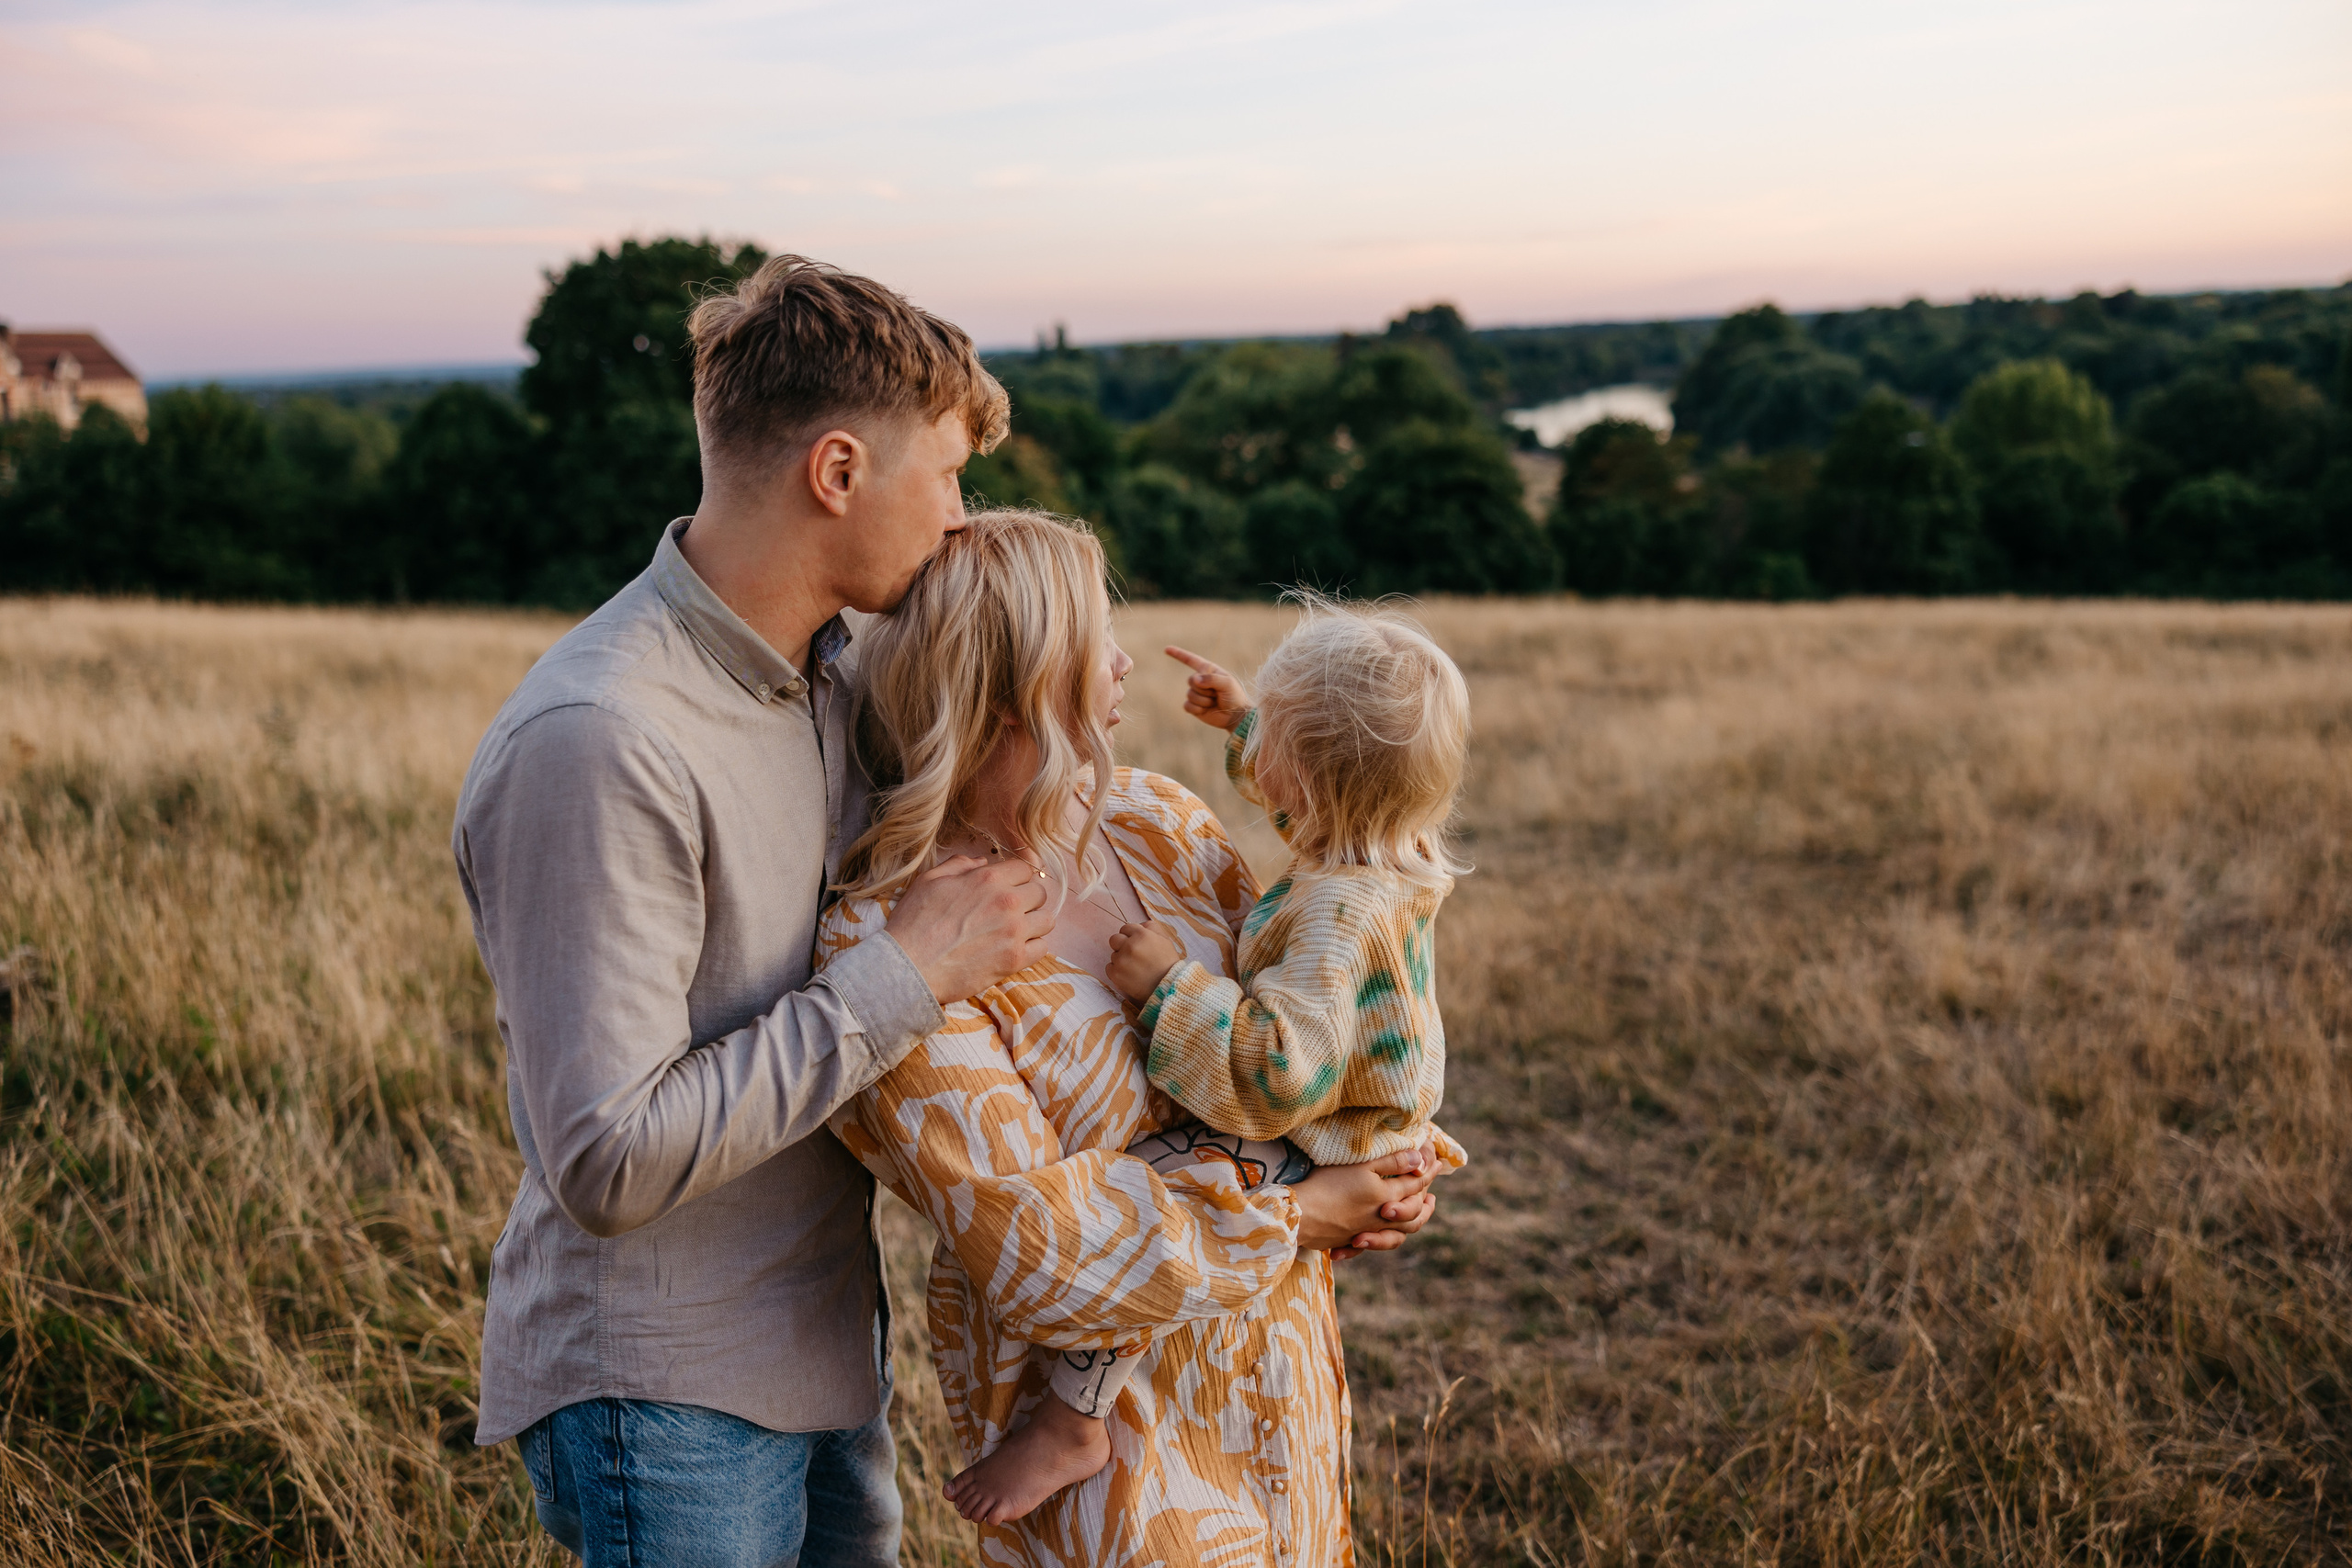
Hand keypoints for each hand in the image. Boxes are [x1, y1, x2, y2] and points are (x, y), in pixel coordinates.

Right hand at [884, 855, 1053, 1004]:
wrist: (907, 967)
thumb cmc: (914, 923)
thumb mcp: (929, 881)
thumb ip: (959, 865)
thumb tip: (982, 860)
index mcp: (988, 879)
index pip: (1025, 868)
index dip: (1016, 878)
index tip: (1007, 888)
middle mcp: (1007, 901)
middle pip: (1039, 893)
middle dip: (1026, 900)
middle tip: (1007, 912)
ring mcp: (1014, 932)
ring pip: (1047, 920)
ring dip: (1033, 924)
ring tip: (1014, 931)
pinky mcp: (1015, 960)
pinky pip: (1043, 948)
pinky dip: (1032, 948)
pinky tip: (1013, 949)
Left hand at [1106, 921, 1182, 1000]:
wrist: (1168, 988)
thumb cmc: (1168, 963)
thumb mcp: (1164, 940)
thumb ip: (1151, 927)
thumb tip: (1139, 925)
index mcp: (1141, 935)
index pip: (1125, 928)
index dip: (1131, 936)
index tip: (1137, 944)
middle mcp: (1129, 945)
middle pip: (1114, 939)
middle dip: (1121, 945)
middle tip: (1132, 955)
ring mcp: (1121, 960)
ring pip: (1113, 955)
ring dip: (1121, 959)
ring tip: (1135, 968)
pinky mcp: (1115, 974)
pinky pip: (1109, 967)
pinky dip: (1116, 971)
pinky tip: (1129, 975)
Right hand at [1164, 647, 1252, 731]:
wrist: (1236, 716)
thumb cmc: (1234, 697)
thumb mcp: (1227, 683)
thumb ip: (1211, 679)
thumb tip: (1194, 680)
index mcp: (1208, 670)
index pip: (1191, 660)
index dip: (1178, 654)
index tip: (1166, 649)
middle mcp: (1201, 681)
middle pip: (1190, 680)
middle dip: (1204, 689)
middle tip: (1217, 694)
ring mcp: (1196, 694)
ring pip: (1190, 694)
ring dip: (1204, 700)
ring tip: (1214, 702)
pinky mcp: (1194, 706)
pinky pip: (1187, 705)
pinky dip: (1197, 709)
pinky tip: (1206, 710)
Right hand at [1291, 1142, 1443, 1256]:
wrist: (1301, 1216)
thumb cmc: (1329, 1185)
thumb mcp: (1362, 1166)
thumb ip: (1393, 1162)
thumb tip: (1419, 1160)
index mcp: (1387, 1197)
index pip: (1415, 1183)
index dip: (1427, 1171)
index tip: (1437, 1162)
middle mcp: (1381, 1219)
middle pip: (1413, 1213)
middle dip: (1425, 1203)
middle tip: (1432, 1194)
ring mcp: (1366, 1232)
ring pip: (1398, 1234)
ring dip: (1410, 1224)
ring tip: (1416, 1216)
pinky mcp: (1348, 1241)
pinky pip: (1371, 1246)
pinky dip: (1379, 1242)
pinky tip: (1376, 1236)